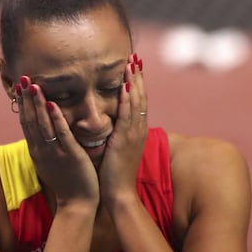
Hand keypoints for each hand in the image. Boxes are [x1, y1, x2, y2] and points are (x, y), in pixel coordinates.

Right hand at [16, 76, 99, 208]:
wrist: (76, 205)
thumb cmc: (66, 183)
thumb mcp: (50, 163)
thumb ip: (45, 146)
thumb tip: (42, 131)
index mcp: (37, 151)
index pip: (26, 123)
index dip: (22, 105)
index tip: (19, 87)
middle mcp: (42, 150)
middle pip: (31, 121)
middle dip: (26, 99)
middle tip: (22, 78)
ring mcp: (55, 153)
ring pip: (43, 125)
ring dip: (38, 104)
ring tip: (33, 85)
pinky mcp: (70, 156)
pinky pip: (62, 134)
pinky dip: (56, 119)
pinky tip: (52, 104)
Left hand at [99, 54, 146, 208]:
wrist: (119, 194)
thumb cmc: (115, 175)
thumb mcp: (117, 150)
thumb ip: (116, 135)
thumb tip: (111, 125)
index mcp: (135, 132)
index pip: (138, 102)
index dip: (137, 84)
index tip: (133, 66)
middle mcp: (138, 130)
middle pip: (141, 97)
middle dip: (138, 77)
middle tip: (135, 56)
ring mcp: (134, 135)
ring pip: (137, 103)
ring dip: (134, 82)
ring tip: (131, 63)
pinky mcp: (125, 141)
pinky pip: (128, 116)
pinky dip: (128, 100)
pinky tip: (125, 86)